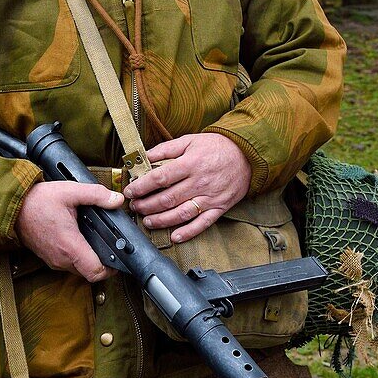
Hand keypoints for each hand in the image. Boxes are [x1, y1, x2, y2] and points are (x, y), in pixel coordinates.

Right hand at [15, 181, 124, 282]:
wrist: (13, 206)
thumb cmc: (37, 200)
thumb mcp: (70, 191)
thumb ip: (96, 195)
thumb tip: (116, 200)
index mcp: (69, 245)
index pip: (96, 272)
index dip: (112, 269)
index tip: (118, 259)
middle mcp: (61, 258)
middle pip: (89, 271)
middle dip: (102, 260)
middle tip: (109, 244)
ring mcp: (53, 260)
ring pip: (78, 268)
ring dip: (88, 257)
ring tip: (93, 239)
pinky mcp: (48, 258)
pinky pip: (67, 263)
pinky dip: (76, 254)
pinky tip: (78, 238)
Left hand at [123, 133, 250, 243]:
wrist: (247, 154)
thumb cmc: (216, 147)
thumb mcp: (190, 140)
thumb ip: (166, 149)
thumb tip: (144, 156)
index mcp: (190, 164)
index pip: (160, 177)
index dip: (142, 186)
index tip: (130, 191)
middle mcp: (199, 182)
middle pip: (167, 198)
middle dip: (147, 205)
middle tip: (135, 207)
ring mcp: (210, 197)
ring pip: (181, 214)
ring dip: (161, 220)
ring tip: (148, 221)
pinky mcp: (219, 208)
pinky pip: (202, 223)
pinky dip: (188, 232)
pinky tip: (174, 237)